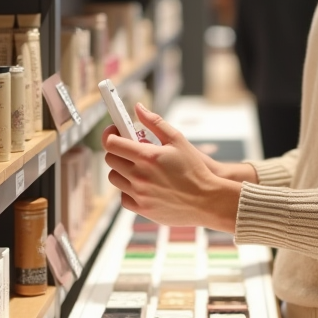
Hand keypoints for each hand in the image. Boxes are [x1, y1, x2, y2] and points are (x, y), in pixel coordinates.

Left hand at [101, 104, 241, 231]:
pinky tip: (142, 184)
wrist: (207, 200)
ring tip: (137, 167)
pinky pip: (123, 197)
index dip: (110, 135)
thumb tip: (138, 108)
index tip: (115, 131)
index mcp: (147, 156)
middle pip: (111, 160)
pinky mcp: (142, 209)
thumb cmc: (194, 168)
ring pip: (115, 179)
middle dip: (117, 151)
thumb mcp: (178, 140)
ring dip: (121, 170)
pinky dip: (129, 190)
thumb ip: (155, 122)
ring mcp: (139, 194)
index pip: (112, 143)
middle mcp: (139, 176)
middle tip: (130, 149)